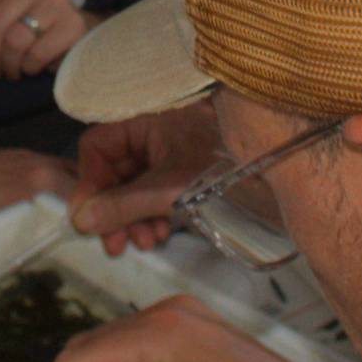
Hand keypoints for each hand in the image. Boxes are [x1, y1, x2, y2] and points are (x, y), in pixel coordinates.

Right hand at [69, 101, 218, 254]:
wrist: (280, 173)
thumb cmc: (227, 168)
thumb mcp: (168, 189)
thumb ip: (121, 205)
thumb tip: (80, 218)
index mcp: (147, 118)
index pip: (97, 146)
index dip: (91, 183)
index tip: (91, 217)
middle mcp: (154, 130)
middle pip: (114, 170)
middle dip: (113, 209)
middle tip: (114, 243)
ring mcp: (169, 150)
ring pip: (133, 185)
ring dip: (132, 217)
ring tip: (144, 242)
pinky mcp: (184, 170)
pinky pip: (153, 191)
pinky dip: (151, 214)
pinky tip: (159, 234)